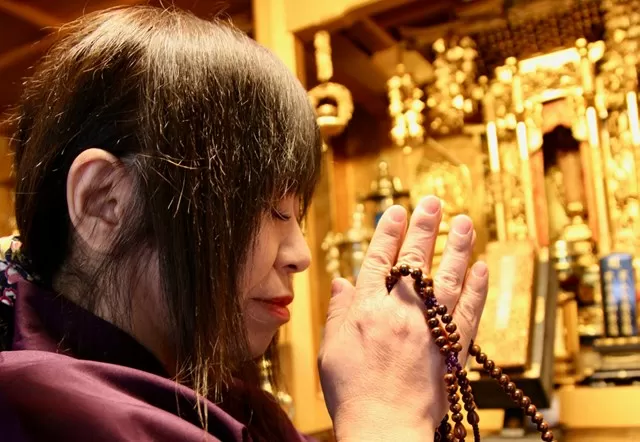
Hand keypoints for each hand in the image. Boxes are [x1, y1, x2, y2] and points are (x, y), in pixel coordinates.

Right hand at [318, 196, 488, 440]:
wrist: (386, 428)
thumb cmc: (353, 392)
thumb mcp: (332, 350)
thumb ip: (338, 313)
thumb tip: (342, 283)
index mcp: (366, 309)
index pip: (379, 260)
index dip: (388, 233)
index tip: (397, 212)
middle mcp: (400, 311)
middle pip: (415, 259)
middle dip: (425, 227)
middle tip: (434, 202)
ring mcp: (429, 326)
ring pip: (447, 276)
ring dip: (457, 246)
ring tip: (465, 221)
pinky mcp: (453, 346)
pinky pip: (470, 310)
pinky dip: (477, 287)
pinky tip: (482, 267)